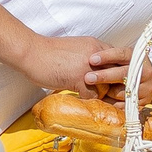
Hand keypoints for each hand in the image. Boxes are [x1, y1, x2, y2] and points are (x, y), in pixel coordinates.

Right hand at [18, 35, 134, 97]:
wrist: (32, 52)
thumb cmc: (50, 52)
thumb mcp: (76, 48)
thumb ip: (90, 56)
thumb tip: (96, 69)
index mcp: (96, 46)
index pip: (119, 60)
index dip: (119, 73)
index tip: (118, 84)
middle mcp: (97, 55)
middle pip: (119, 73)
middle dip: (119, 86)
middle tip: (117, 98)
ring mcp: (89, 68)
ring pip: (108, 86)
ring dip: (106, 97)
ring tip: (105, 104)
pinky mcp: (79, 80)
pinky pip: (93, 96)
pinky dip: (91, 102)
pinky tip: (86, 105)